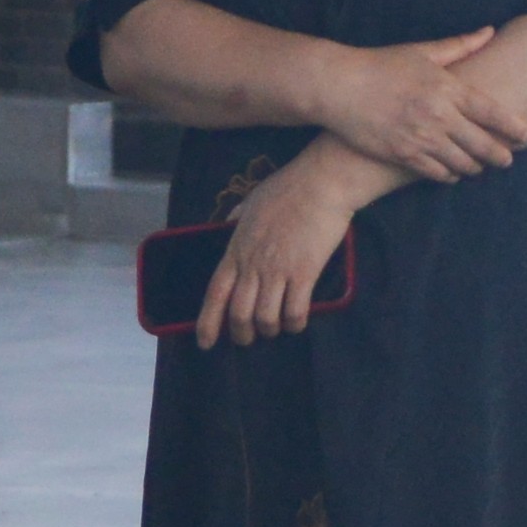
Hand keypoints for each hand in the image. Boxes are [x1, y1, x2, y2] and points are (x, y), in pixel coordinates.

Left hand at [202, 151, 372, 345]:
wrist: (321, 183)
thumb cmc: (287, 188)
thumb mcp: (251, 201)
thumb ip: (237, 217)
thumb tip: (229, 222)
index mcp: (236, 249)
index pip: (215, 293)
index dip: (207, 322)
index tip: (205, 343)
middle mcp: (253, 265)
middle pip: (239, 314)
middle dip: (242, 334)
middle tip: (249, 338)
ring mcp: (278, 270)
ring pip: (265, 318)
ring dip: (269, 330)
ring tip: (275, 329)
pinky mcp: (305, 272)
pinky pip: (295, 311)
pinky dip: (294, 323)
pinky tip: (297, 322)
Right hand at [310, 38, 526, 185]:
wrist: (339, 87)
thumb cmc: (381, 65)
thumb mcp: (422, 51)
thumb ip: (459, 46)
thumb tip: (489, 32)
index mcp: (447, 88)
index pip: (491, 112)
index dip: (512, 126)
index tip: (525, 133)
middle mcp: (438, 115)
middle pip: (482, 144)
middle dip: (499, 155)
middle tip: (507, 159)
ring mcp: (421, 138)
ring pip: (461, 163)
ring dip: (474, 167)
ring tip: (479, 166)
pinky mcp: (403, 155)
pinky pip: (436, 173)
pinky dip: (449, 175)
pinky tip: (453, 172)